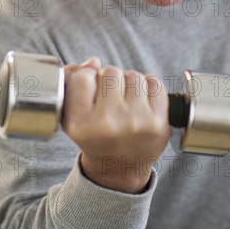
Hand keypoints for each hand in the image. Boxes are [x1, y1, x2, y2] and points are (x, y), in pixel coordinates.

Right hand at [62, 60, 169, 193]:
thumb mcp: (72, 115)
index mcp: (80, 123)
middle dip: (109, 80)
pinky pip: (154, 83)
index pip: (82, 77)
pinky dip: (149, 88)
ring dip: (129, 83)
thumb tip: (93, 62)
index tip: (90, 91)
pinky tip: (141, 102)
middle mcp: (107, 124)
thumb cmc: (94, 135)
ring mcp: (135, 122)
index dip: (87, 78)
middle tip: (109, 99)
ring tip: (125, 101)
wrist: (119, 166)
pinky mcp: (158, 122)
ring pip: (133, 75)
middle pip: (110, 72)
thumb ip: (73, 83)